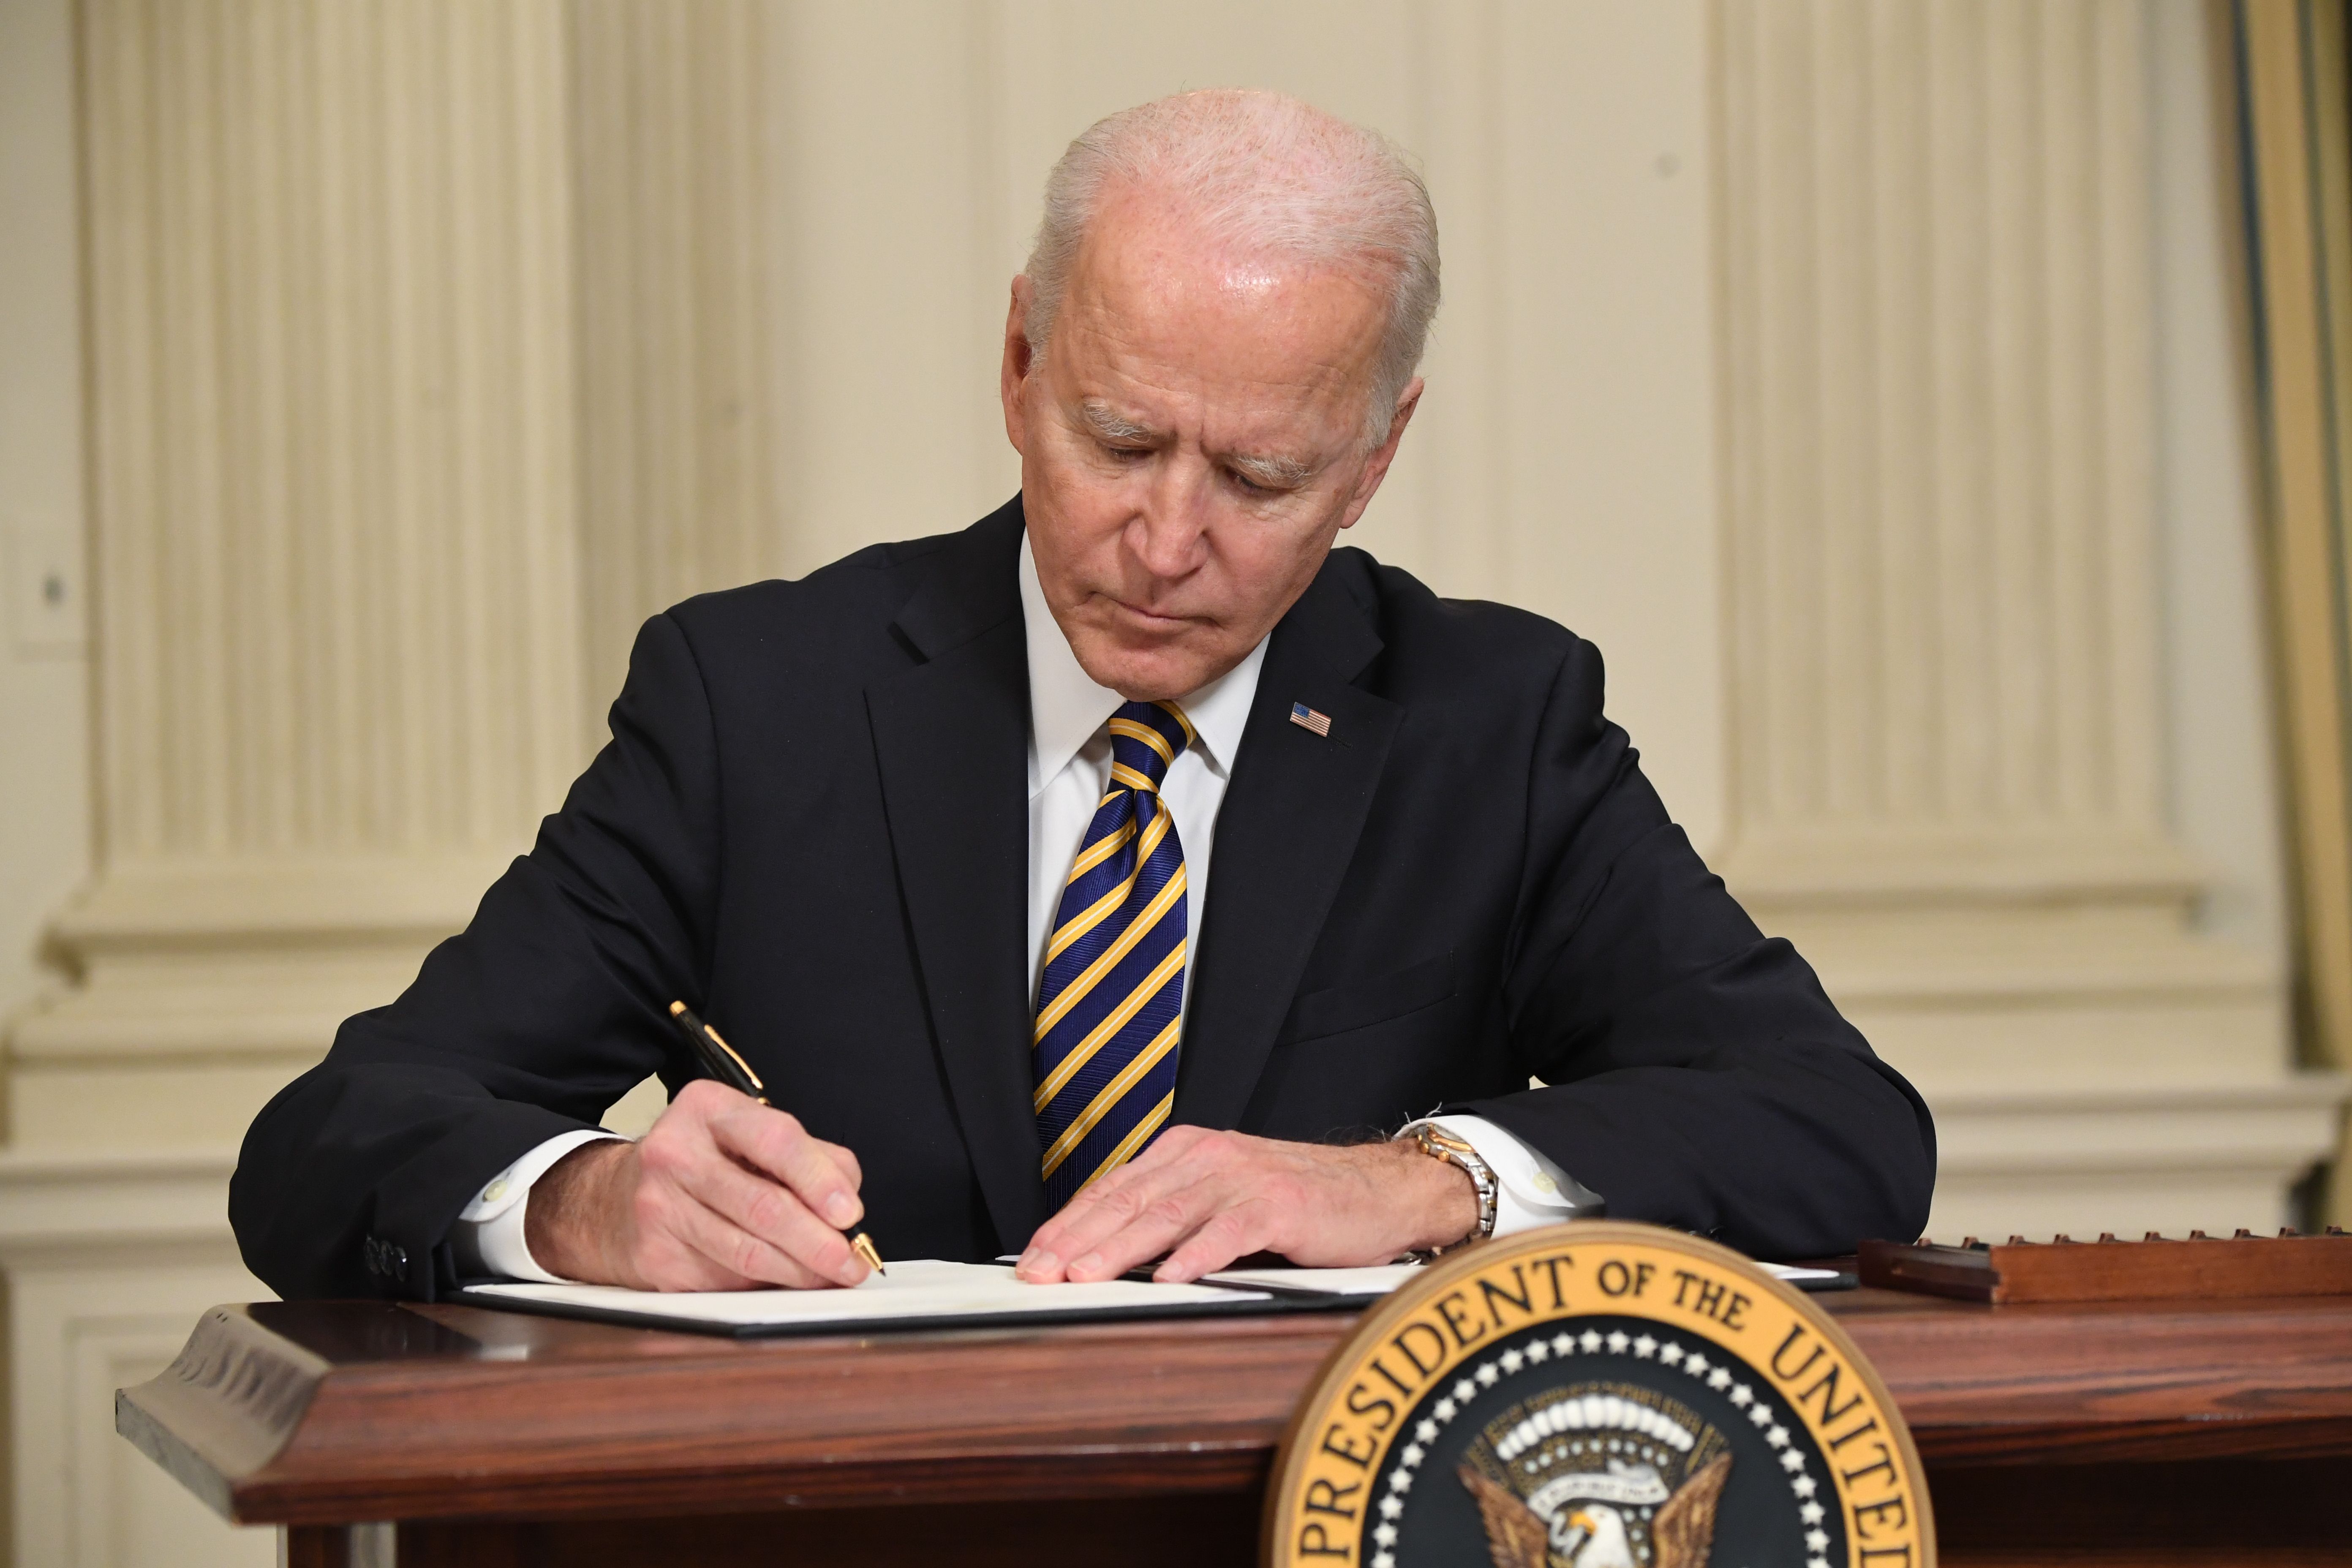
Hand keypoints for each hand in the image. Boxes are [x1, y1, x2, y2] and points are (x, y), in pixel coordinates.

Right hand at [525, 1079, 870, 1289]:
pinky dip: (764, 1284)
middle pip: (764, 1205)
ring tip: (831, 1276)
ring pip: (748, 1252)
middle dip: (819, 1243)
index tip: (851, 1213)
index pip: (776, 1139)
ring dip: (801, 1272)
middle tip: (852, 1263)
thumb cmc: (699, 1164)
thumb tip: (847, 1206)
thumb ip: (808, 1157)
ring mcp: (659, 1209)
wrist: (608, 1200)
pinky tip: (782, 1279)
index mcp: (707, 1110)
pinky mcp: (655, 1259)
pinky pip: (726, 1279)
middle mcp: (675, 1154)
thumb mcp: (747, 1136)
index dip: (820, 1180)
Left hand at [1013, 1126, 1477, 1284]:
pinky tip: (1171, 1276)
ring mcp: (1244, 1178)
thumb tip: (1106, 1255)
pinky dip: (1198, 1254)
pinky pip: (1230, 1230)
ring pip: (1168, 1214)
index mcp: (1186, 1153)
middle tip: (1038, 1274)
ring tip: (1084, 1276)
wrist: (1378, 1190)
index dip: (1066, 1225)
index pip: (1112, 1190)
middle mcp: (1208, 1157)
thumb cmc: (1299, 1201)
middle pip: (1128, 1200)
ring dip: (1121, 1248)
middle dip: (1076, 1240)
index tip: (1029, 1259)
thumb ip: (1172, 1216)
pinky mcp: (1281, 1205)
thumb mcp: (1222, 1200)